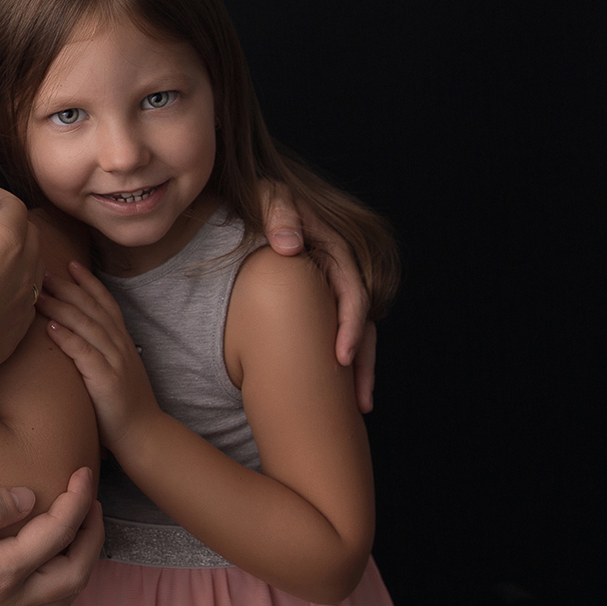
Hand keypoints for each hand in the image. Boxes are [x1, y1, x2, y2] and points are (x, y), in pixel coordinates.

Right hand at [0, 184, 39, 395]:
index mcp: (4, 242)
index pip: (14, 205)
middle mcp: (24, 273)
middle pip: (29, 235)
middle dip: (7, 224)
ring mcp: (23, 307)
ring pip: (32, 271)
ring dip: (13, 259)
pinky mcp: (15, 335)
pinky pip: (23, 305)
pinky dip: (9, 293)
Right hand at [0, 467, 102, 605]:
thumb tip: (27, 497)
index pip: (56, 535)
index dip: (77, 501)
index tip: (82, 472)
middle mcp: (2, 602)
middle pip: (73, 575)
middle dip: (91, 536)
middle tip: (90, 501)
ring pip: (60, 602)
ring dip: (79, 566)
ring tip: (76, 534)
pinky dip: (56, 586)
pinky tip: (41, 565)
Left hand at [42, 262, 160, 448]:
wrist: (144, 434)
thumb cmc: (123, 404)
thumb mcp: (115, 370)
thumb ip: (100, 351)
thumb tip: (76, 336)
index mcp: (122, 341)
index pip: (106, 303)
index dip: (89, 282)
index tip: (71, 264)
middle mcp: (120, 346)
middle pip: (93, 308)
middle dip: (69, 287)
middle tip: (45, 271)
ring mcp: (114, 362)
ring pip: (87, 325)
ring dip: (61, 307)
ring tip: (40, 294)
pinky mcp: (106, 380)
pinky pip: (84, 353)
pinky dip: (68, 337)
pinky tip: (51, 326)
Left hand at [257, 184, 376, 410]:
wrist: (244, 203)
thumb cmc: (257, 200)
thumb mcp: (267, 196)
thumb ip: (279, 215)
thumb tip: (289, 246)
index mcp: (333, 248)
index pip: (351, 292)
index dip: (349, 325)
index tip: (340, 357)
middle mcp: (338, 271)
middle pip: (361, 322)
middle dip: (362, 363)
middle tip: (358, 403)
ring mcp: (329, 288)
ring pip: (355, 332)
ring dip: (358, 370)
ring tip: (357, 409)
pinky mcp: (317, 302)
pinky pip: (332, 333)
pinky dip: (336, 362)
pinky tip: (334, 392)